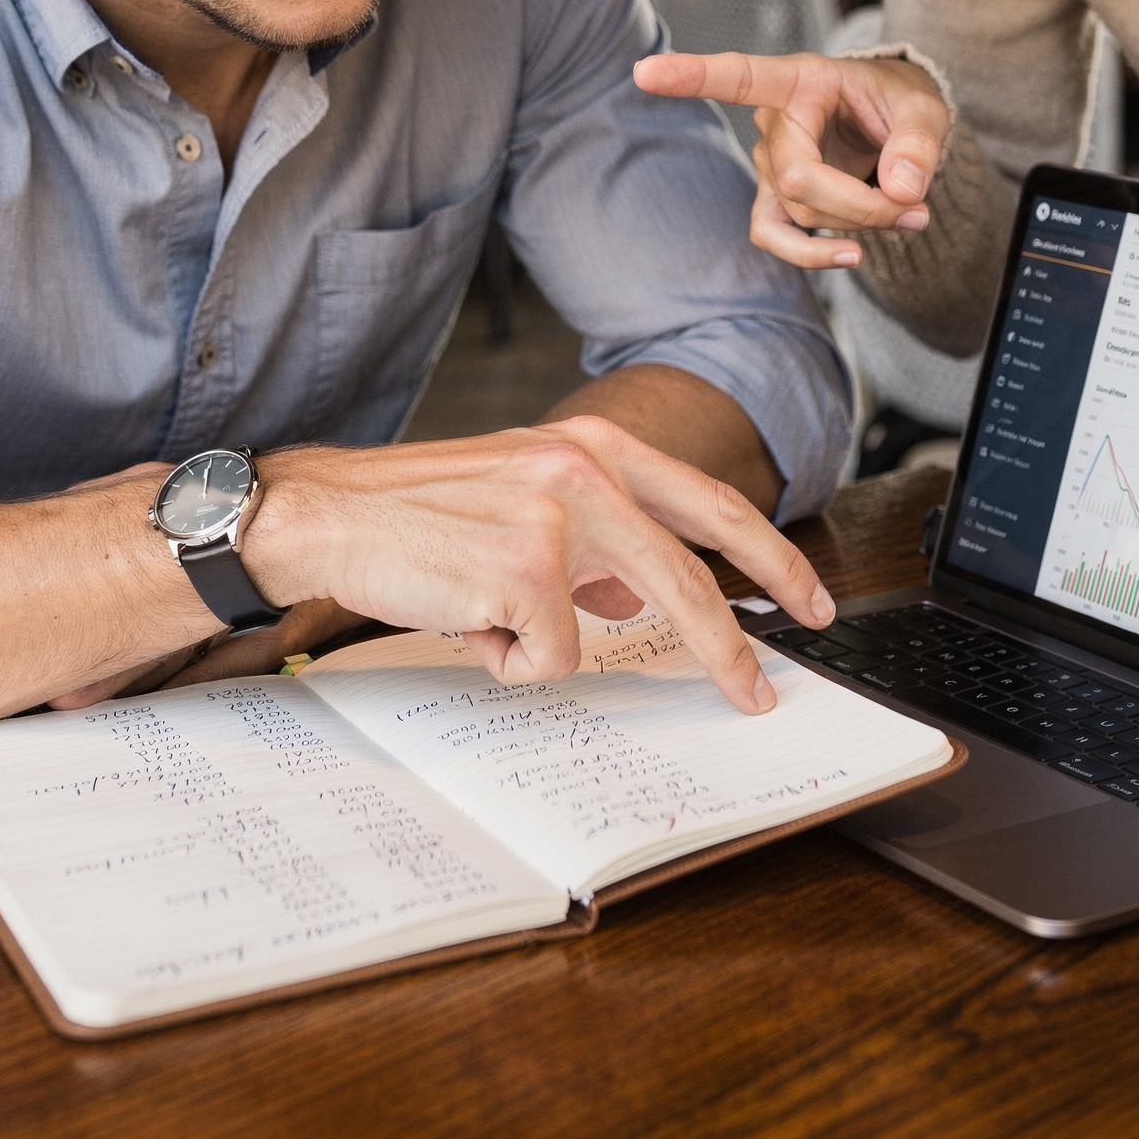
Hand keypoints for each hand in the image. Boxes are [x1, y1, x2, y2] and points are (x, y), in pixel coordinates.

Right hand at [236, 421, 835, 713]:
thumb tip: (643, 596)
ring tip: (492, 617)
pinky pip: (548, 658)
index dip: (769, 556)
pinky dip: (505, 658)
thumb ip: (596, 537)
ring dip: (559, 649)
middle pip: (693, 574)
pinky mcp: (525, 571)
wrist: (333, 513)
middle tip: (762, 694)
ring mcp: (559, 517)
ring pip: (622, 623)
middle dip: (734, 647)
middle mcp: (587, 468)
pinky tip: (464, 617)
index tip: (806, 599)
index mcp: (595, 445)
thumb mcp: (525, 500)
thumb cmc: (423, 515)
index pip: (709, 503)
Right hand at [633, 49, 950, 270]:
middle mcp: (773, 119)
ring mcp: (768, 163)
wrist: (893, 125)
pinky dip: (813, 252)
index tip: (645, 72)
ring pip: (798, 210)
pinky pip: (774, 236)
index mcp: (801, 79)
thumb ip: (918, 144)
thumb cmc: (899, 105)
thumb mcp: (925, 109)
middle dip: (862, 204)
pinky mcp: (775, 198)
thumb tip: (901, 191)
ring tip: (911, 214)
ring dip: (857, 222)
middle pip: (797, 176)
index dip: (692, 75)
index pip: (740, 77)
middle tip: (917, 208)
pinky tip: (850, 255)